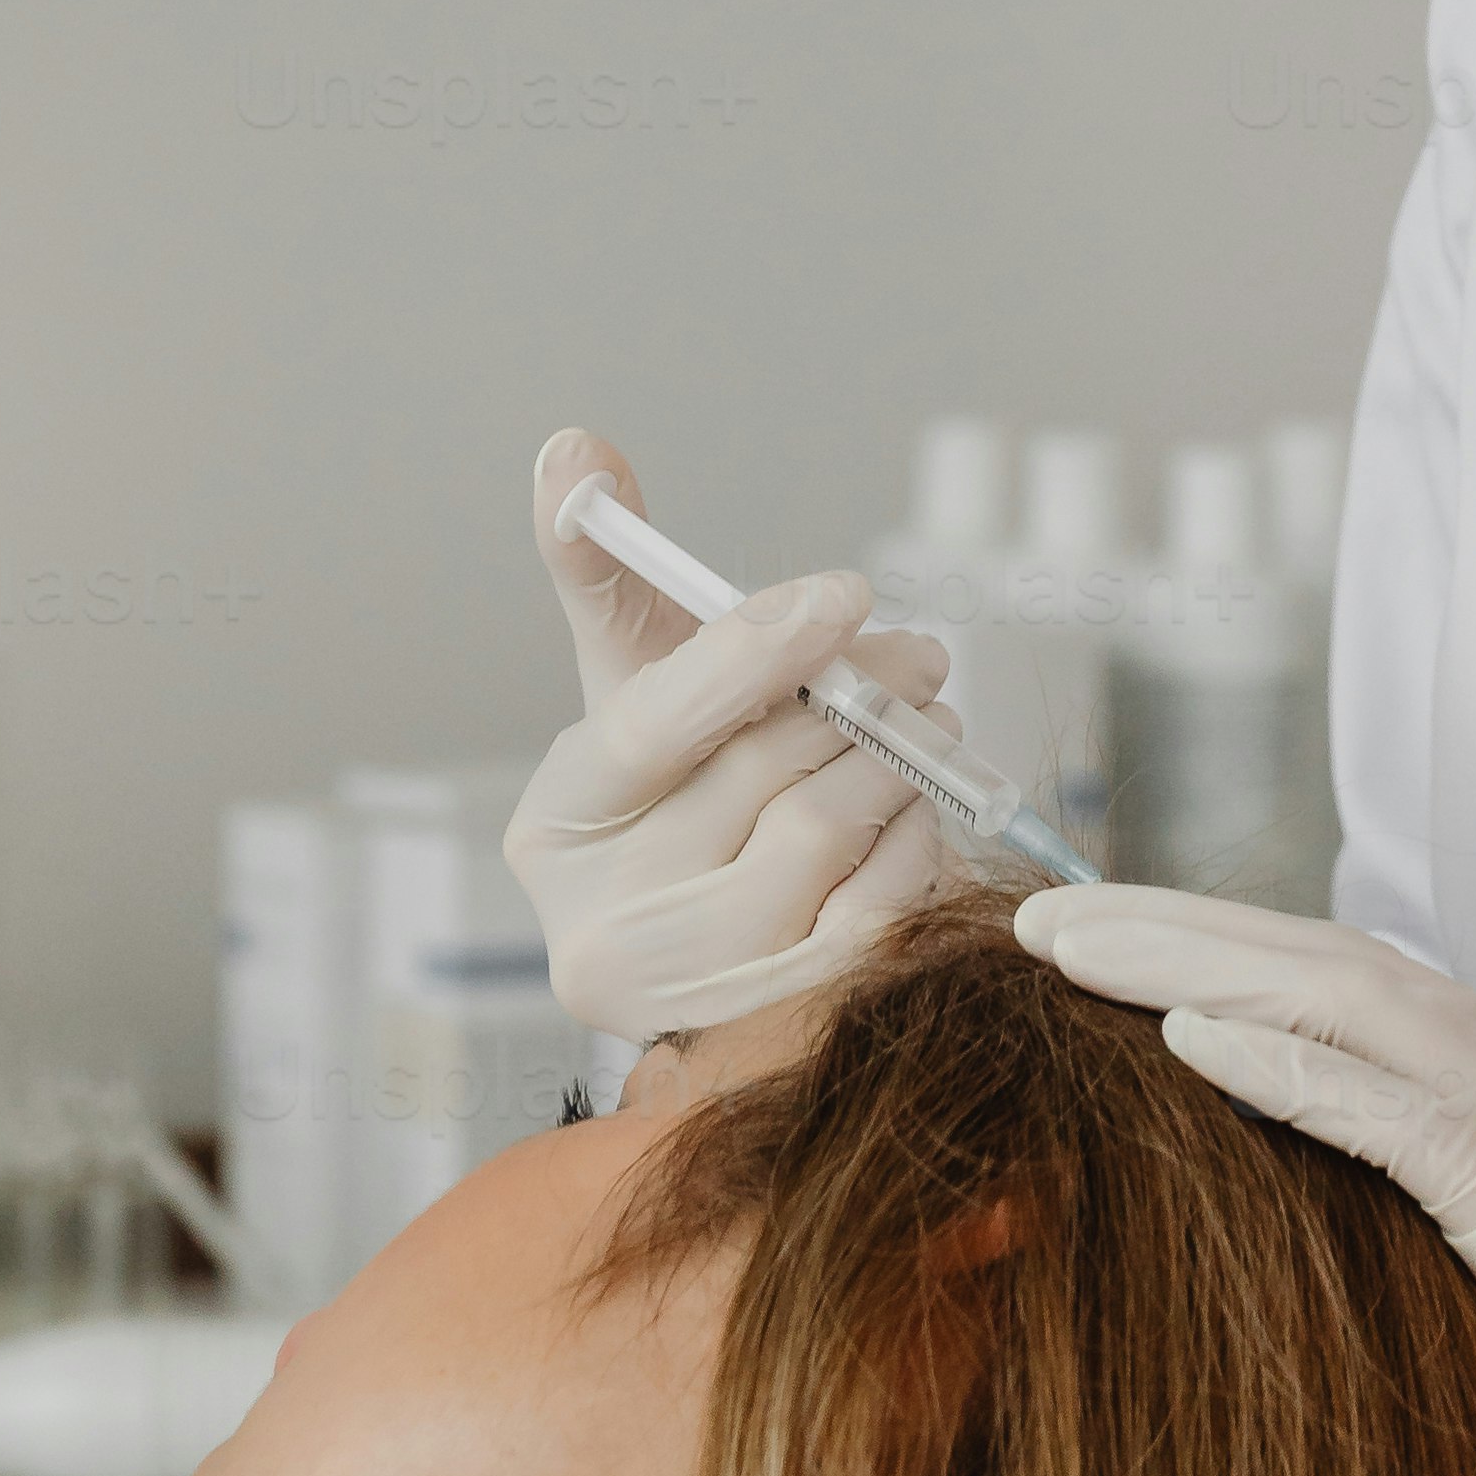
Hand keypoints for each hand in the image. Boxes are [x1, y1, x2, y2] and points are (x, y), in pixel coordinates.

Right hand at [503, 427, 971, 1045]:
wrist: (711, 943)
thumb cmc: (680, 790)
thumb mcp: (635, 681)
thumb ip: (607, 568)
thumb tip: (574, 448)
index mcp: (554, 822)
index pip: (651, 721)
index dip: (750, 650)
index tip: (843, 592)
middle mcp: (595, 925)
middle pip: (758, 773)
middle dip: (857, 695)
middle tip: (918, 655)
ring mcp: (686, 993)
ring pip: (822, 834)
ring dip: (895, 762)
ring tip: (920, 725)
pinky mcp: (775, 1027)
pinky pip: (875, 911)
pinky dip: (912, 842)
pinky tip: (912, 809)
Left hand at [1026, 888, 1475, 1475]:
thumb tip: (1433, 1242)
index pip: (1372, 996)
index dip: (1243, 963)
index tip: (1131, 956)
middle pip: (1326, 964)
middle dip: (1173, 928)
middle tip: (1039, 910)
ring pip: (1334, 1001)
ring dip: (1184, 960)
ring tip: (1061, 941)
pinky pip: (1392, 1109)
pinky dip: (1283, 1061)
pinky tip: (1184, 1035)